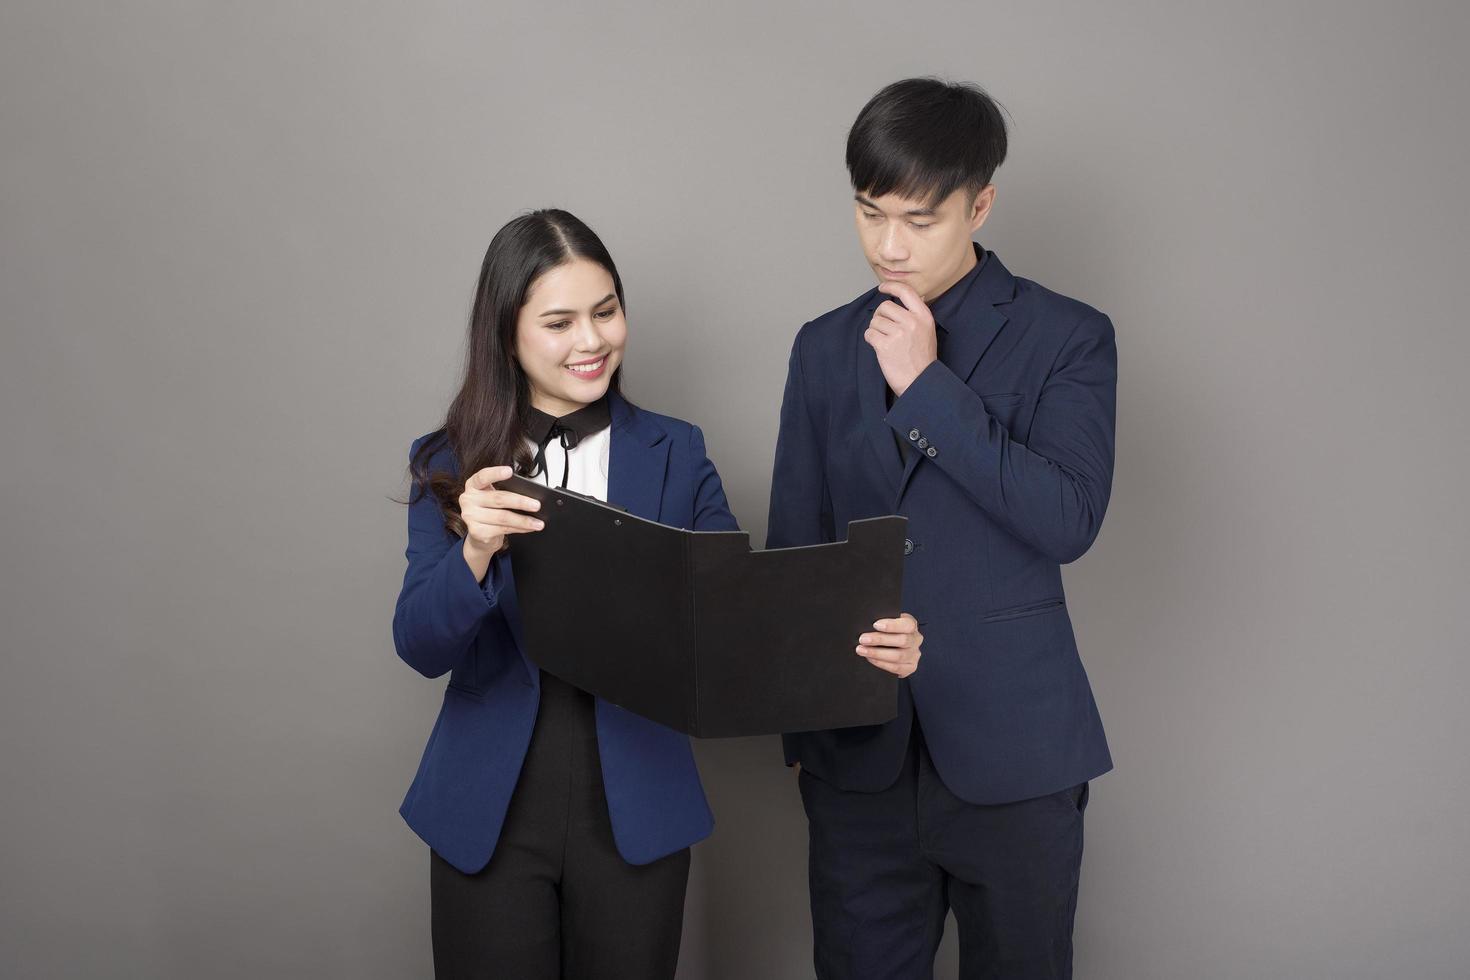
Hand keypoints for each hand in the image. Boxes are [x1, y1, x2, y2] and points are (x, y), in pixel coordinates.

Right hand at [459, 466, 543, 573]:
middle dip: (520, 502)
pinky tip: (529, 528)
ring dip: (524, 520)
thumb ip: (504, 492)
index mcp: (473, 485)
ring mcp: (470, 516)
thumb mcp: (493, 497)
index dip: (496, 473)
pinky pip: (503, 529)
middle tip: (537, 505)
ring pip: (503, 517)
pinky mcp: (476, 532)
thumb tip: (530, 496)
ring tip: (538, 523)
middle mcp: (468, 499)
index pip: (482, 476)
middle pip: (498, 499)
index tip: (510, 471)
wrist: (480, 535)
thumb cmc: (490, 511)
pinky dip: (519, 529)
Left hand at [856, 613, 922, 677]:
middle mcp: (916, 640)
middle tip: (863, 639)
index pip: (907, 624)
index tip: (875, 625)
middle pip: (902, 640)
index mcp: (911, 625)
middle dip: (880, 640)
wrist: (894, 648)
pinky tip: (870, 659)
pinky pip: (896, 667)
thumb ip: (882, 623)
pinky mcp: (910, 667)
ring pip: (898, 656)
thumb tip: (866, 624)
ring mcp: (914, 655)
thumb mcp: (887, 623)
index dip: (892, 625)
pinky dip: (881, 663)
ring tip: (862, 650)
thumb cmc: (888, 632)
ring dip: (877, 653)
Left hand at [865, 281, 937, 396]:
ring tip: (885, 341)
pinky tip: (880, 347)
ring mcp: (898, 334)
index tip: (882, 288)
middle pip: (885, 307)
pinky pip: (869, 333)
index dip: (891, 286)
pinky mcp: (885, 345)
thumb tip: (905, 296)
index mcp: (924, 316)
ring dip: (875, 330)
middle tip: (885, 329)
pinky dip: (871, 339)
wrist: (920, 382)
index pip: (906, 292)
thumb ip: (916, 314)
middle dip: (880, 316)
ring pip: (875, 321)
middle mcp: (911, 322)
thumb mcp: (927, 331)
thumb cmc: (922, 358)